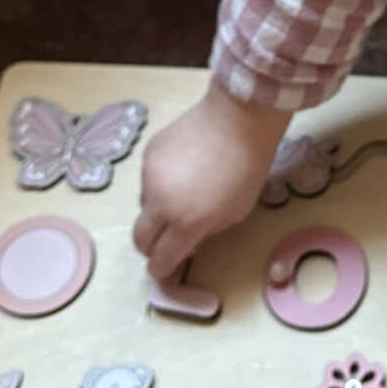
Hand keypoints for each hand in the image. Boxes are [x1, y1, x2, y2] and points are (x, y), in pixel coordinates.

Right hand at [134, 82, 289, 282]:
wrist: (238, 119)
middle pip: (139, 239)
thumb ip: (206, 233)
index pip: (160, 260)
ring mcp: (149, 176)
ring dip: (158, 211)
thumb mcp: (236, 212)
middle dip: (151, 247)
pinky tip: (182, 170)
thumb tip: (186, 242)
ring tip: (184, 194)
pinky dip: (160, 184)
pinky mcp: (147, 154)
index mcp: (186, 222)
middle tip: (166, 242)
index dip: (162, 269)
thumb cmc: (247, 168)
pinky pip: (147, 180)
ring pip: (143, 207)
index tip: (166, 268)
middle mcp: (160, 202)